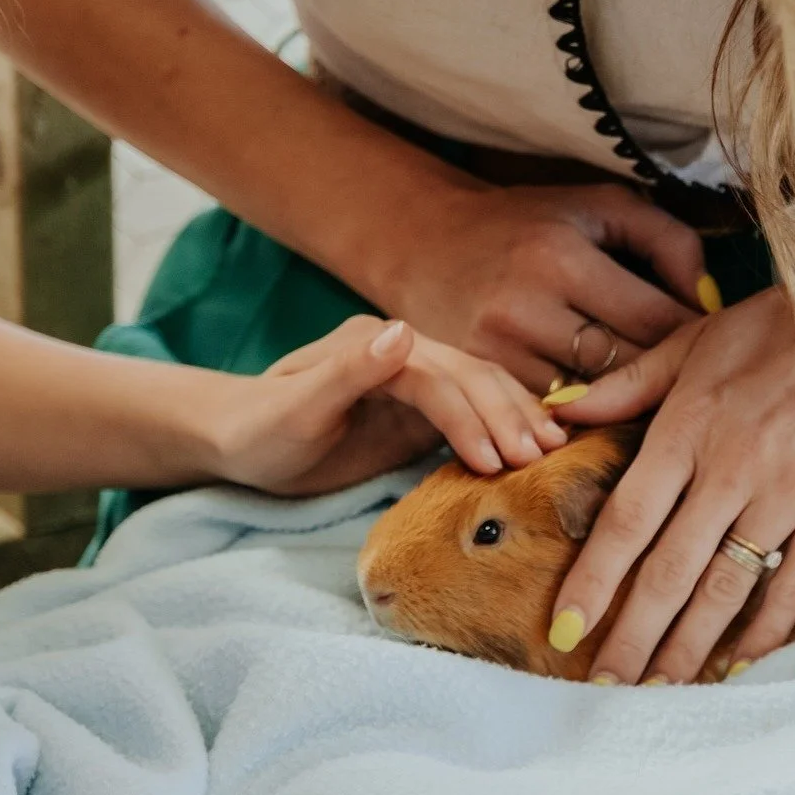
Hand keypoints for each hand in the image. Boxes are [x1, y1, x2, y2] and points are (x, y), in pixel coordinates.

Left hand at [196, 316, 567, 495]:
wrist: (238, 440)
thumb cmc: (259, 430)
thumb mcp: (295, 409)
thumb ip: (348, 371)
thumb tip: (405, 331)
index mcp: (373, 344)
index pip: (438, 378)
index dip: (470, 417)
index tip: (497, 462)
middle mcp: (402, 352)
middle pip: (471, 377)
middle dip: (509, 416)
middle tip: (545, 458)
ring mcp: (416, 378)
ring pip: (482, 389)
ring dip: (519, 417)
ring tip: (556, 452)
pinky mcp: (422, 408)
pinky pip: (475, 412)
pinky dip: (508, 426)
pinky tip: (539, 446)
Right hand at [369, 181, 712, 393]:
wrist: (420, 241)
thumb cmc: (526, 223)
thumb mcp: (596, 207)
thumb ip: (666, 241)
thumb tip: (709, 300)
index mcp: (561, 256)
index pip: (655, 319)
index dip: (695, 339)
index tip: (713, 348)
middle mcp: (524, 307)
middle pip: (626, 368)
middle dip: (668, 377)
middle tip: (698, 385)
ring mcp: (495, 351)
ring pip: (590, 402)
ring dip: (628, 405)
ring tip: (660, 403)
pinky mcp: (476, 381)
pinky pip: (547, 414)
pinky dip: (583, 417)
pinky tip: (608, 413)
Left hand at [545, 281, 794, 682]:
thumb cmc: (778, 326)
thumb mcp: (692, 341)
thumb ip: (625, 385)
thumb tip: (556, 411)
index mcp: (688, 429)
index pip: (627, 522)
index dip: (594, 581)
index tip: (565, 629)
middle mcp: (734, 470)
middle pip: (670, 572)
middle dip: (632, 638)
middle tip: (602, 687)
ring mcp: (790, 495)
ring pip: (727, 589)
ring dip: (688, 648)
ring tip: (658, 689)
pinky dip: (764, 631)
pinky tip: (735, 665)